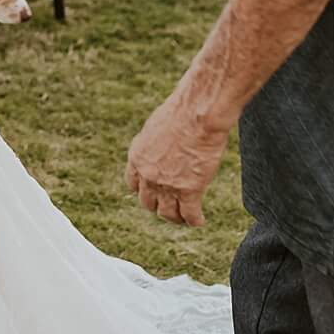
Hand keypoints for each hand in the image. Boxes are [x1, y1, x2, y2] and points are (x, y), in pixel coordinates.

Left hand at [125, 84, 228, 226]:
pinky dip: (195, 221)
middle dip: (158, 205)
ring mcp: (167, 185)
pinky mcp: (189, 190)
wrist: (197, 114)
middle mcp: (148, 175)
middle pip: (147, 202)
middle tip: (169, 206)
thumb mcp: (157, 126)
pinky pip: (190, 215)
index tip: (153, 191)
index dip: (144, 189)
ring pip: (167, 213)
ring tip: (184, 218)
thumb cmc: (182, 111)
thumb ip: (156, 141)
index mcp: (137, 157)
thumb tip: (164, 140)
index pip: (133, 184)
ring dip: (175, 218)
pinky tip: (200, 221)